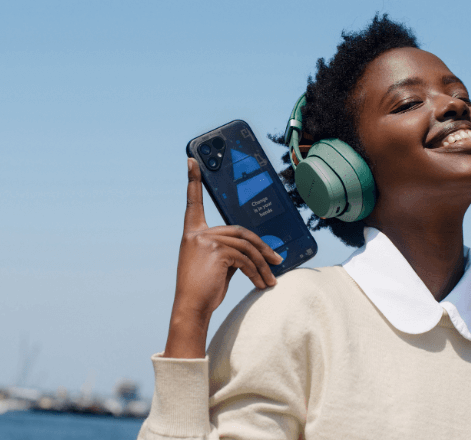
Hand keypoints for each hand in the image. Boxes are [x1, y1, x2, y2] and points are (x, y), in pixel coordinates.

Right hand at [163, 158, 282, 357]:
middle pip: (239, 231)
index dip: (193, 181)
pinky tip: (261, 284)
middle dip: (261, 248)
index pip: (193, 203)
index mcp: (192, 234)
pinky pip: (245, 258)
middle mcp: (196, 233)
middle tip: (278, 261)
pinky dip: (257, 272)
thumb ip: (228, 251)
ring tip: (271, 280)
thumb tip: (255, 250)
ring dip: (263, 265)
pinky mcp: (217, 251)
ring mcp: (205, 240)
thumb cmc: (204, 291)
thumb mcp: (215, 266)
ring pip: (246, 246)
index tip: (192, 160)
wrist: (192, 309)